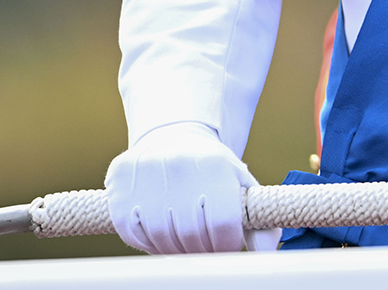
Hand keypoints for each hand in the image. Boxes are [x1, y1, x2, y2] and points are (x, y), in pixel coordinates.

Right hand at [106, 121, 254, 253]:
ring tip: (184, 241)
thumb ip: (256, 218)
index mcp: (216, 166)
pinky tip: (160, 233)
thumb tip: (267, 251)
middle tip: (205, 248)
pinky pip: (133, 234)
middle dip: (202, 251)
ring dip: (175, 249)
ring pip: (161, 239)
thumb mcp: (239, 183)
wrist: (173, 137)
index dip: (227, 245)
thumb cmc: (212, 169)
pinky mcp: (120, 185)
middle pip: (191, 236)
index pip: (223, 225)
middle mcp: (180, 166)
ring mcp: (146, 175)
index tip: (227, 247)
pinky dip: (148, 243)